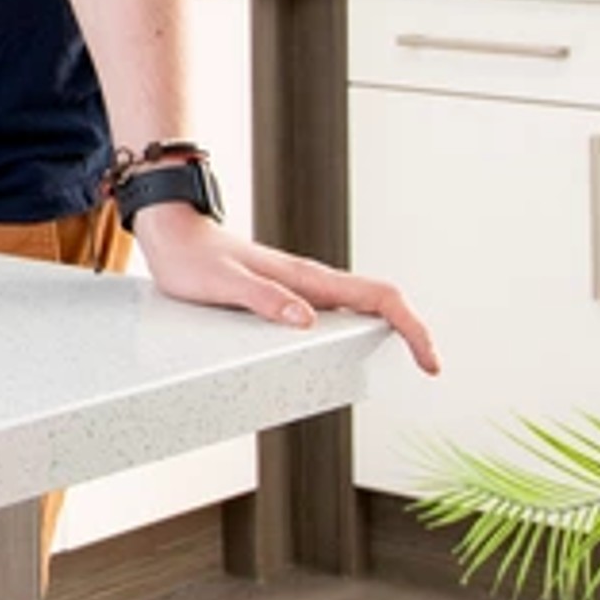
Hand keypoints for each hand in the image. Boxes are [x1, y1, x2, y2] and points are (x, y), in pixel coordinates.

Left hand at [130, 207, 439, 375]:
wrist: (170, 233)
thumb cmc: (192, 258)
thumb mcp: (223, 284)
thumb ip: (263, 298)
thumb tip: (306, 319)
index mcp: (307, 278)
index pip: (380, 297)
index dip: (411, 328)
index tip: (428, 360)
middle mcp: (311, 282)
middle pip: (380, 303)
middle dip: (411, 332)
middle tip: (427, 366)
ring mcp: (301, 288)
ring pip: (360, 307)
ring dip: (388, 331)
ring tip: (401, 364)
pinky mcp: (286, 295)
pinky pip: (334, 313)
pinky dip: (357, 331)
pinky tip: (350, 353)